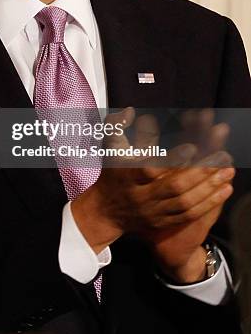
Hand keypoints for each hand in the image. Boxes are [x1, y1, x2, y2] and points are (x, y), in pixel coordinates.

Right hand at [70, 108, 233, 280]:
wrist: (105, 212)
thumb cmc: (111, 174)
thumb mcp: (108, 147)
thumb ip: (117, 125)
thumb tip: (130, 110)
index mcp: (126, 176)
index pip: (149, 168)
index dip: (171, 159)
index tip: (192, 147)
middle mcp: (139, 196)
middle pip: (173, 186)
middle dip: (200, 172)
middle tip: (222, 157)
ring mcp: (152, 212)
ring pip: (185, 202)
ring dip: (209, 187)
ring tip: (228, 170)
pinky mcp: (162, 222)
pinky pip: (189, 215)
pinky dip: (209, 202)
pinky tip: (224, 189)